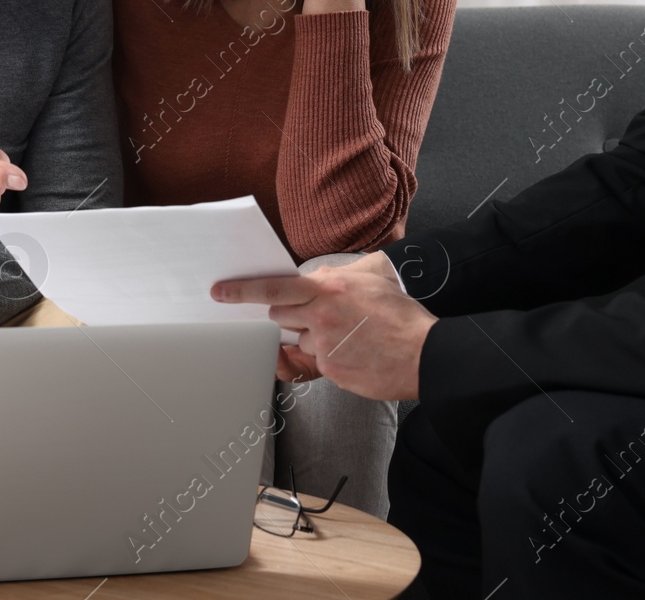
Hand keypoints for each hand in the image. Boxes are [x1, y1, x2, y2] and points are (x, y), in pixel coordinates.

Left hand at [210, 250, 435, 400]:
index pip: (274, 288)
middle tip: (319, 317)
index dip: (242, 291)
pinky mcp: (330, 371)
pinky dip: (331, 359)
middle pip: (280, 316)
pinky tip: (356, 354)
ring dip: (315, 340)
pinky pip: (316, 363)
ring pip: (300, 341)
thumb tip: (318, 276)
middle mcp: (320, 316)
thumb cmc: (402, 313)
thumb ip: (339, 273)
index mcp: (328, 288)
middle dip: (292, 317)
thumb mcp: (372, 276)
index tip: (219, 292)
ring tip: (350, 338)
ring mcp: (323, 346)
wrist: (425, 353)